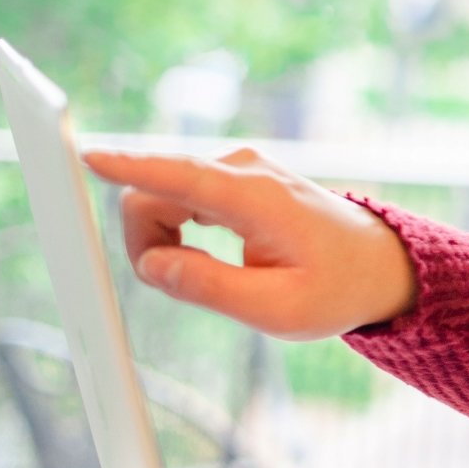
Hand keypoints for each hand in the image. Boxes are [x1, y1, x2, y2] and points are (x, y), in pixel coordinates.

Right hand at [83, 147, 417, 339]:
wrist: (379, 265)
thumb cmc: (337, 288)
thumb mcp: (278, 310)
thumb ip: (209, 288)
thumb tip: (152, 265)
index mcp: (260, 198)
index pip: (181, 176)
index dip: (131, 168)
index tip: (89, 157)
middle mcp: (246, 171)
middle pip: (154, 193)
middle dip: (147, 242)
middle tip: (183, 286)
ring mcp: (239, 170)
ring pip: (161, 196)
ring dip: (163, 240)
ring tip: (213, 277)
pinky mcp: (234, 179)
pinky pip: (178, 196)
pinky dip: (176, 230)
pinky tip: (206, 255)